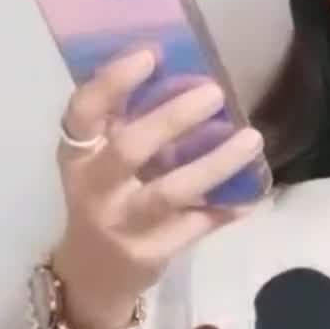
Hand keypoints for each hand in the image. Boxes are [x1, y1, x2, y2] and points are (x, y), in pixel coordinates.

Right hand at [51, 49, 264, 328]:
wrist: (92, 274)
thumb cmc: (103, 197)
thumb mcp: (97, 160)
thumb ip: (124, 121)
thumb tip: (180, 65)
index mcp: (77, 154)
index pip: (82, 112)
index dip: (112, 81)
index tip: (150, 54)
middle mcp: (94, 188)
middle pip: (129, 149)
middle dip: (173, 118)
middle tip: (214, 92)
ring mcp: (123, 224)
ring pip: (171, 192)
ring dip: (215, 163)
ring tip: (251, 138)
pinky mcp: (152, 253)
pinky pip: (197, 224)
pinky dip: (228, 205)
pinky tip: (252, 189)